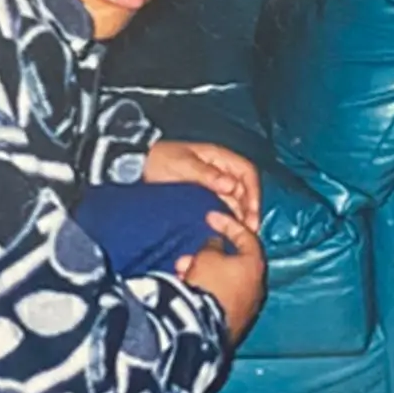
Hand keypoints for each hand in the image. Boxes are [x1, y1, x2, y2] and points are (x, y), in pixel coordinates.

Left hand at [144, 141, 261, 232]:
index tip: (253, 212)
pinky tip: (227, 231)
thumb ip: (207, 175)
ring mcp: (215, 184)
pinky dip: (228, 218)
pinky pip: (223, 207)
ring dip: (241, 216)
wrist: (140, 166)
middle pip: (245, 189)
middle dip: (250, 209)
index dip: (254, 192)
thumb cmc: (161, 160)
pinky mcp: (206, 196)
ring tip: (241, 235)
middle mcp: (221, 171)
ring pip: (236, 200)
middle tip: (250, 230)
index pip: (247, 172)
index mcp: (220, 158)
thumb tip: (231, 186)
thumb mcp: (183, 166)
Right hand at [176, 212, 265, 345]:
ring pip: (226, 282)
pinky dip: (207, 291)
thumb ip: (212, 245)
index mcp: (256, 265)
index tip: (209, 217)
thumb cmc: (209, 283)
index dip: (227, 223)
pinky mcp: (236, 323)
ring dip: (204, 274)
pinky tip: (188, 291)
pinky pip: (222, 298)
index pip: (246, 235)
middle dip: (208, 256)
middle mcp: (258, 285)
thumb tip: (216, 243)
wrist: (204, 327)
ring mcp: (249, 306)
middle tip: (186, 258)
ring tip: (181, 276)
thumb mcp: (207, 257)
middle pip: (235, 262)